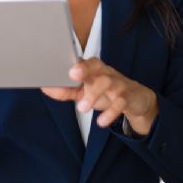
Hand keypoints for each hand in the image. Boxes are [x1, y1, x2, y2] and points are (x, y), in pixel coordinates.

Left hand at [42, 58, 158, 134]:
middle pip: (96, 65)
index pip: (83, 61)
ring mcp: (118, 84)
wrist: (136, 100)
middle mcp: (106, 72)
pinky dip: (111, 112)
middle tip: (72, 75)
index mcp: (93, 68)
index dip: (74, 62)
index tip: (64, 67)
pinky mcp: (128, 97)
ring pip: (108, 82)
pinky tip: (101, 122)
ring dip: (94, 94)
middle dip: (84, 69)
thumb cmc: (106, 92)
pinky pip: (120, 102)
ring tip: (82, 108)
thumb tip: (45, 88)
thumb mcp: (84, 91)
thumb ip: (66, 90)